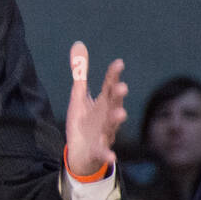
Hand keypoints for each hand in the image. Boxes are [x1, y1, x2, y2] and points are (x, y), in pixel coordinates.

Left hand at [64, 42, 126, 177]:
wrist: (82, 153)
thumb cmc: (84, 122)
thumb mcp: (79, 96)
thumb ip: (80, 73)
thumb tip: (78, 43)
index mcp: (103, 102)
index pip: (109, 85)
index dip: (113, 75)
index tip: (118, 63)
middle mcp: (107, 116)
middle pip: (114, 104)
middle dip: (118, 96)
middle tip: (122, 87)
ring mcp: (105, 133)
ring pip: (111, 126)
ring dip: (116, 120)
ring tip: (121, 114)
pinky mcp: (98, 150)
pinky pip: (104, 152)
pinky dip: (107, 154)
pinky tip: (112, 155)